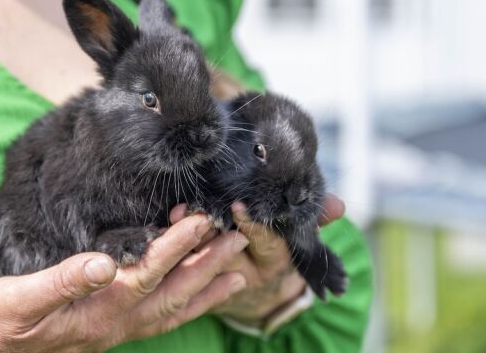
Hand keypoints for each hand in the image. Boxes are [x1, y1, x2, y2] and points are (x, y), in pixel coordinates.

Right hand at [0, 214, 247, 352]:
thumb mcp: (18, 298)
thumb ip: (62, 280)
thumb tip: (103, 263)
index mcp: (99, 308)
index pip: (149, 270)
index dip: (177, 243)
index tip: (203, 218)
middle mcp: (116, 321)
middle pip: (174, 290)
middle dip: (208, 264)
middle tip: (239, 238)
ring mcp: (117, 329)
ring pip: (173, 308)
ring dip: (206, 288)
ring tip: (238, 272)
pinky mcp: (111, 328)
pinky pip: (160, 317)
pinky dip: (185, 305)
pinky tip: (195, 296)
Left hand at [169, 193, 344, 326]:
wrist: (255, 295)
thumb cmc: (275, 250)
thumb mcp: (296, 238)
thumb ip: (313, 218)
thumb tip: (340, 206)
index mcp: (275, 261)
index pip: (266, 242)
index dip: (252, 225)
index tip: (238, 205)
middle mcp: (247, 274)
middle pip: (228, 251)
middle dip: (211, 229)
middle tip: (194, 208)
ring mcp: (220, 282)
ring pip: (201, 260)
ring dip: (187, 238)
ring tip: (176, 215)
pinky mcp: (196, 286)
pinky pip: (181, 268)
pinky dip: (172, 249)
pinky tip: (160, 230)